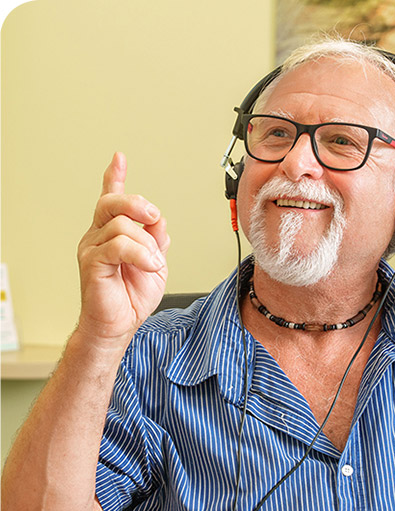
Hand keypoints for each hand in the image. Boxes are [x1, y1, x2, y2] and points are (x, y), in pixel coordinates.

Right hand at [76, 152, 169, 346]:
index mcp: (113, 233)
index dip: (114, 177)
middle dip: (138, 205)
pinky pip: (118, 245)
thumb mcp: (154, 264)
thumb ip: (156, 241)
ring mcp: (92, 248)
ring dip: (146, 244)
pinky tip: (149, 265)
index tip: (119, 158)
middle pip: (113, 203)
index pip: (111, 199)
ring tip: (152, 262)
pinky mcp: (92, 262)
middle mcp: (98, 236)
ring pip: (121, 225)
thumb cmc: (132, 297)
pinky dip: (140, 254)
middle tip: (154, 218)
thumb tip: (160, 223)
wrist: (119, 325)